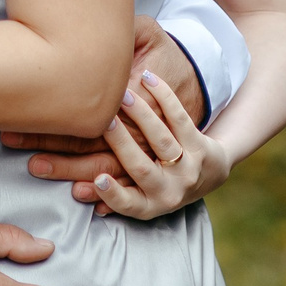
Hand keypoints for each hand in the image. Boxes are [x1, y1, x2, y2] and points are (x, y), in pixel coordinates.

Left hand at [1, 18, 205, 204]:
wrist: (200, 82)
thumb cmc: (163, 54)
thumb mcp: (146, 32)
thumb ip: (120, 32)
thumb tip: (85, 29)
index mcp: (135, 95)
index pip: (88, 110)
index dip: (53, 114)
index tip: (22, 110)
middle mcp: (142, 127)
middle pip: (90, 141)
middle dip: (50, 143)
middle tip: (13, 139)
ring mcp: (149, 150)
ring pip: (105, 165)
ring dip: (69, 169)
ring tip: (36, 167)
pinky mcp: (153, 162)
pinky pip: (129, 183)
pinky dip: (109, 194)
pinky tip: (83, 196)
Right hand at [89, 68, 229, 219]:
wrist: (209, 174)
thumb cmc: (161, 182)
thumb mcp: (141, 196)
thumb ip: (111, 194)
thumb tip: (76, 191)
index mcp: (150, 205)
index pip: (129, 204)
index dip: (113, 195)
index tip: (99, 179)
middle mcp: (170, 191)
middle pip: (142, 168)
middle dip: (122, 143)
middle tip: (104, 121)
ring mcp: (188, 169)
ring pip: (162, 140)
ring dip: (141, 116)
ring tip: (123, 96)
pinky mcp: (201, 146)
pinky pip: (180, 118)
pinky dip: (164, 97)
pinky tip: (147, 79)